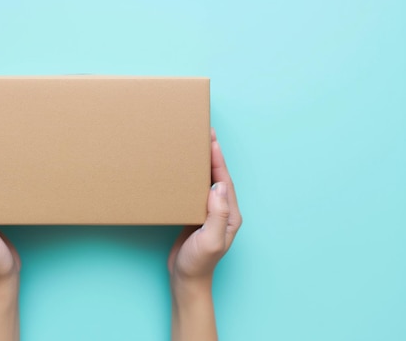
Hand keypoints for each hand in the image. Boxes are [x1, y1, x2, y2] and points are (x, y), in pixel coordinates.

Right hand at [168, 129, 241, 340]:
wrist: (186, 280)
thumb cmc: (199, 263)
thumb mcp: (210, 240)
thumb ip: (218, 214)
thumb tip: (219, 186)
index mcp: (230, 214)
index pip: (224, 180)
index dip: (218, 159)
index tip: (211, 139)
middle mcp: (223, 211)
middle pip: (218, 176)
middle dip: (212, 154)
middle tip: (204, 133)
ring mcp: (209, 213)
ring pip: (207, 181)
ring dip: (202, 163)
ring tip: (194, 145)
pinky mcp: (196, 216)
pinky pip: (195, 191)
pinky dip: (191, 176)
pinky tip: (182, 169)